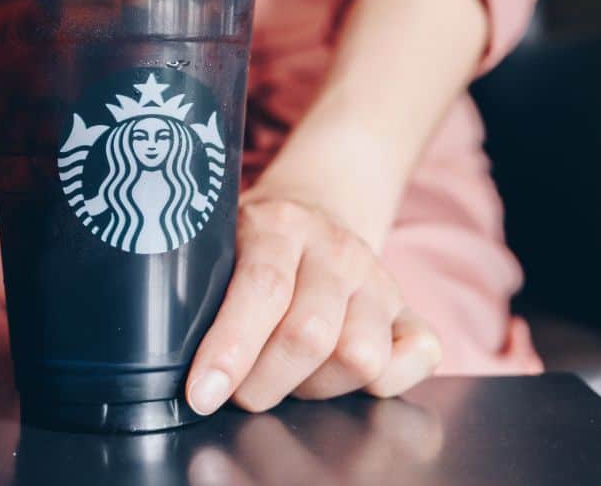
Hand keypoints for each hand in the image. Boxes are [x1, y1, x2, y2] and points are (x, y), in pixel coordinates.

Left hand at [185, 197, 441, 414]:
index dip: (232, 349)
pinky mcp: (410, 308)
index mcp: (281, 224)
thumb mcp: (219, 246)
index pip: (263, 289)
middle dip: (264, 382)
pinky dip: (385, 381)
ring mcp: (379, 279)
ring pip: (361, 356)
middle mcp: (337, 249)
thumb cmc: (252, 244)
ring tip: (288, 376)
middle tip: (240, 388)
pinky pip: (420, 355)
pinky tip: (342, 375)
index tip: (202, 393)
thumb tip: (180, 358)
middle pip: (311, 334)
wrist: (316, 207)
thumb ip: (202, 289)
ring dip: (315, 386)